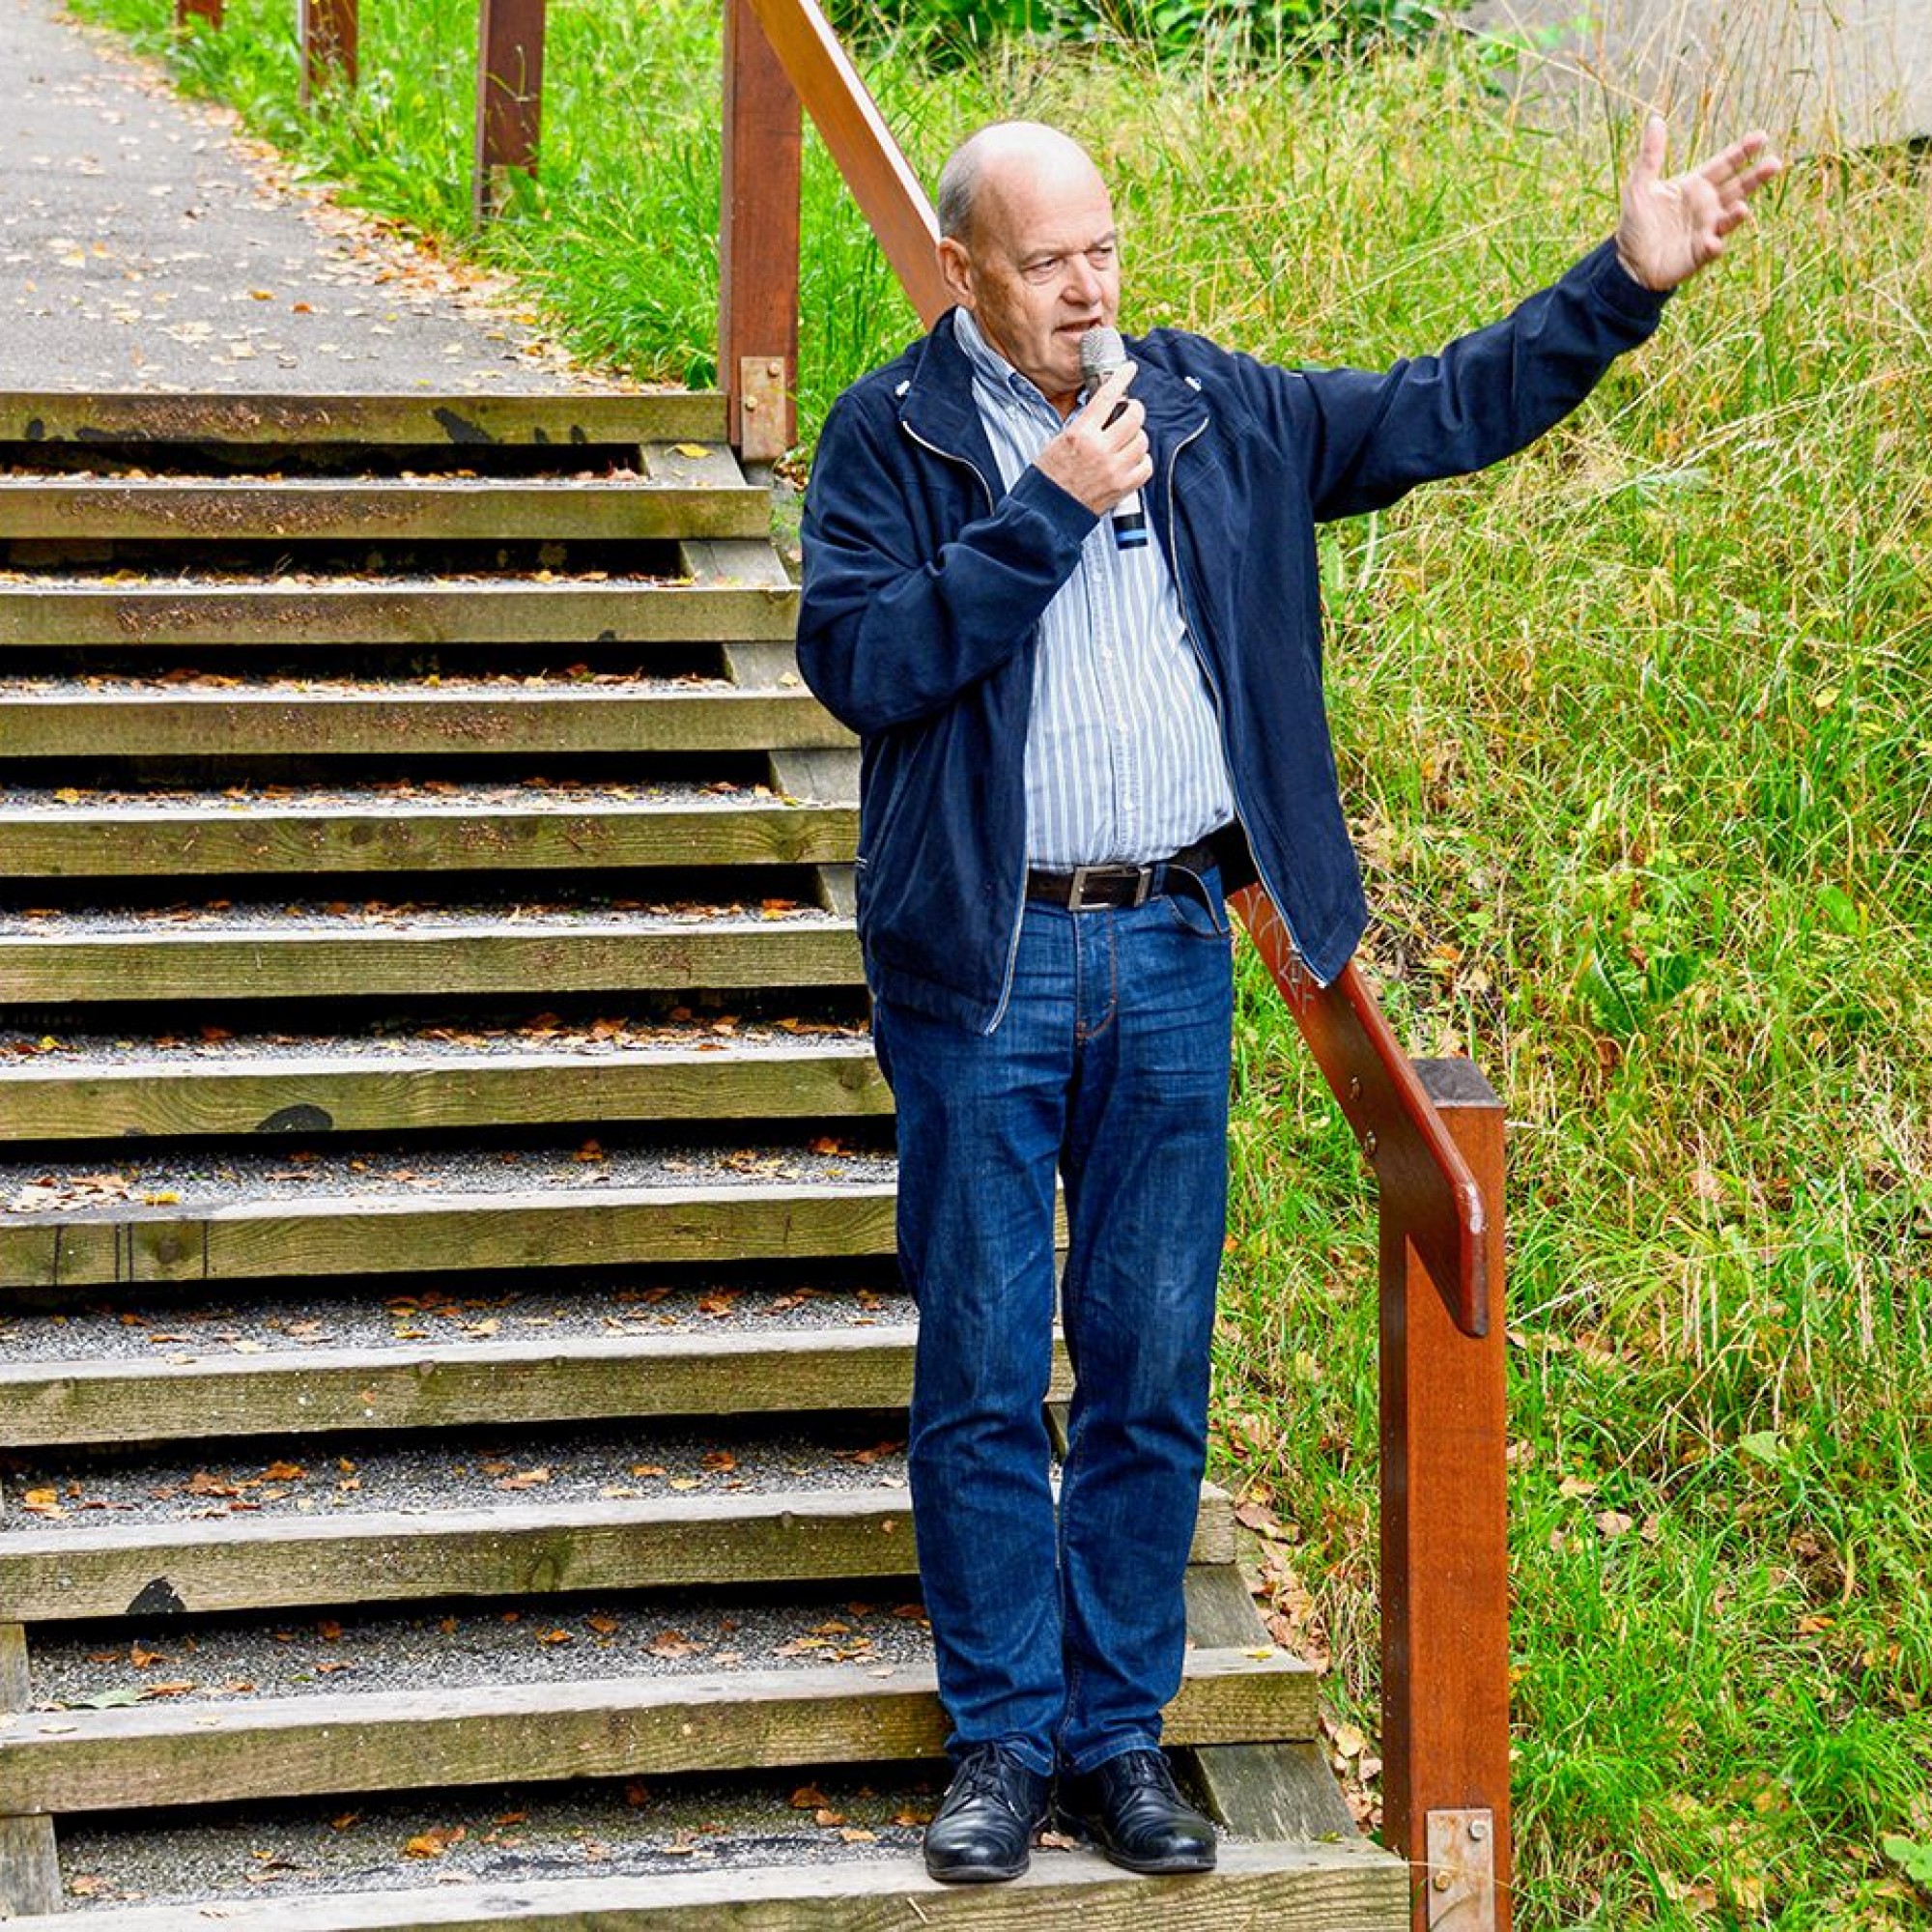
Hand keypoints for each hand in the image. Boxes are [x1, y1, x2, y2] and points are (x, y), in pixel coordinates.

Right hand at [1034, 363, 1152, 515]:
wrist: (1046, 512)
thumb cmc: (1048, 477)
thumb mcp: (1059, 441)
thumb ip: (1085, 426)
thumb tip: (1106, 412)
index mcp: (1080, 433)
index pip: (1107, 396)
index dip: (1122, 378)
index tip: (1129, 369)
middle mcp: (1100, 449)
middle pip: (1133, 417)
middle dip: (1134, 410)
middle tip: (1130, 411)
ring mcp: (1113, 469)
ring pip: (1142, 441)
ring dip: (1137, 437)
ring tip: (1126, 441)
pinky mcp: (1122, 488)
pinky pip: (1146, 466)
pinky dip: (1142, 461)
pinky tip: (1131, 461)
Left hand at [1615, 115, 1781, 291]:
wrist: (1628, 265)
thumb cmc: (1635, 224)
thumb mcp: (1639, 187)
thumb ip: (1650, 156)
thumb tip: (1654, 120)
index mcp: (1695, 185)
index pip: (1724, 164)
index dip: (1742, 151)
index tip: (1762, 137)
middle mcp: (1706, 206)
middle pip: (1737, 187)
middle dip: (1756, 177)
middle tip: (1775, 164)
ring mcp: (1706, 229)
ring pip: (1729, 218)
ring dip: (1737, 214)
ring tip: (1741, 208)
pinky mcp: (1699, 254)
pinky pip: (1711, 249)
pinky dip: (1714, 246)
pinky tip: (1712, 243)